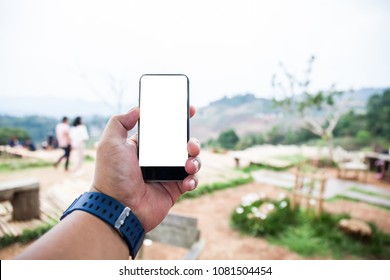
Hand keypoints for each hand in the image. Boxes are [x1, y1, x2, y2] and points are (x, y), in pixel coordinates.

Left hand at [91, 106, 200, 231]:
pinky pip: (191, 180)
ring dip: (195, 160)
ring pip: (190, 160)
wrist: (118, 208)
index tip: (190, 110)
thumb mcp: (109, 144)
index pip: (164, 129)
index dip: (177, 120)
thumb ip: (119, 122)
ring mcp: (167, 174)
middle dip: (191, 141)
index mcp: (144, 147)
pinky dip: (193, 179)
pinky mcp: (174, 189)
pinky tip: (186, 180)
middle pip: (182, 144)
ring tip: (188, 165)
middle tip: (190, 144)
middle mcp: (157, 159)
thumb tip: (136, 109)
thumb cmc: (112, 176)